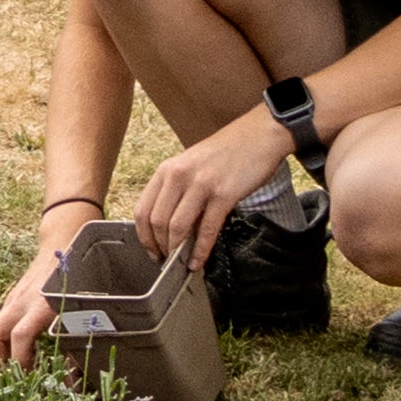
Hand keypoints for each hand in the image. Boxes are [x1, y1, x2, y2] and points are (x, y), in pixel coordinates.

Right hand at [0, 217, 92, 366]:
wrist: (62, 241)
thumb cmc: (77, 278)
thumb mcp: (80, 312)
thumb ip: (74, 347)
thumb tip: (70, 384)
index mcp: (40, 305)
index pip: (19, 337)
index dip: (20, 362)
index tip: (29, 380)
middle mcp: (21, 302)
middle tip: (13, 377)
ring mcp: (13, 299)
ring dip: (0, 351)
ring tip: (17, 366)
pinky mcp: (12, 298)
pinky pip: (1, 322)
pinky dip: (6, 339)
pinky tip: (23, 348)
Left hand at [133, 107, 290, 264]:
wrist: (258, 136)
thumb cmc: (226, 152)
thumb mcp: (191, 166)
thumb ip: (178, 192)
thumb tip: (172, 228)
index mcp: (166, 170)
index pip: (142, 209)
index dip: (144, 236)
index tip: (151, 250)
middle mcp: (178, 176)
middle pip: (157, 221)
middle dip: (159, 247)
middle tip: (165, 261)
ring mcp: (201, 184)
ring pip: (177, 227)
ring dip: (176, 251)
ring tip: (180, 264)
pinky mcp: (223, 194)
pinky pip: (207, 229)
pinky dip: (201, 251)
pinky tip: (198, 261)